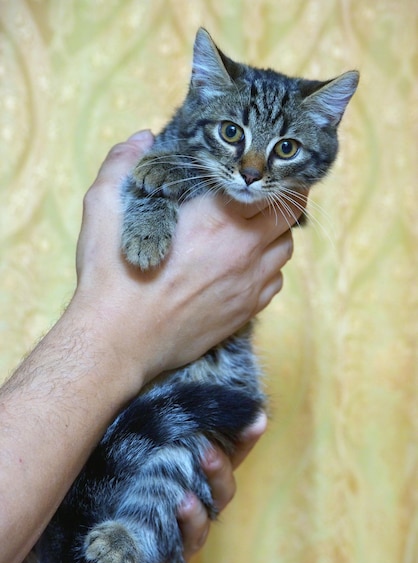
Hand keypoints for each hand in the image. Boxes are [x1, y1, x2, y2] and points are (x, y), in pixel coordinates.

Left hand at [39, 413, 266, 562]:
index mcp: (191, 476)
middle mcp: (192, 506)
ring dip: (196, 512)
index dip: (244, 438)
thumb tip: (157, 376)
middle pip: (222, 491)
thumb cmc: (108, 482)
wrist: (73, 542)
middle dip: (220, 471)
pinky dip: (171, 549)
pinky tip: (164, 531)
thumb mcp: (129, 444)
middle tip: (207, 452)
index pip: (228, 455)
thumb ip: (152, 420)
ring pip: (201, 528)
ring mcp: (178, 541)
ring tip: (184, 499)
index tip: (256, 417)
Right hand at [73, 131, 306, 396]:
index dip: (273, 173)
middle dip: (285, 198)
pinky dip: (268, 269)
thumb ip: (124, 165)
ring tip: (254, 230)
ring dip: (275, 234)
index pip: (268, 185)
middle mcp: (241, 248)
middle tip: (267, 193)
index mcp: (213, 217)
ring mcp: (247, 283)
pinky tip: (246, 267)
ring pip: (285, 249)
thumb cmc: (111, 276)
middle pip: (289, 214)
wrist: (119, 341)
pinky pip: (275, 283)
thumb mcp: (104, 208)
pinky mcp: (245, 312)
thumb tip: (142, 139)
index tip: (265, 169)